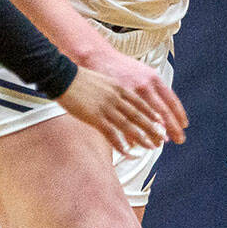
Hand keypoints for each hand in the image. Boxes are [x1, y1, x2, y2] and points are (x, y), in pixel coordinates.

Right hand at [58, 50, 187, 153]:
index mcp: (120, 88)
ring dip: (142, 137)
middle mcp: (117, 97)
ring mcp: (106, 107)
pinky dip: (120, 143)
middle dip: (152, 128)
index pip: (142, 103)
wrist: (63, 76)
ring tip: (152, 147)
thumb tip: (122, 99)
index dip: (153, 114)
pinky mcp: (95, 116)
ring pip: (129, 125)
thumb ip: (115, 90)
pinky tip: (127, 151)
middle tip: (163, 139)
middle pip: (139, 115)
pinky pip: (111, 133)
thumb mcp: (104, 81)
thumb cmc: (81, 79)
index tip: (162, 123)